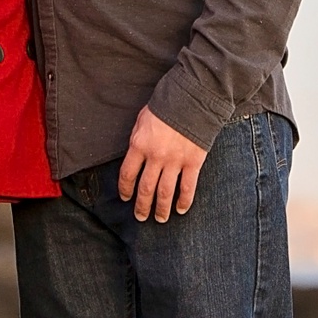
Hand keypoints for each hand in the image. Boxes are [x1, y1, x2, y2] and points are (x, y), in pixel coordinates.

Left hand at [117, 108, 207, 223]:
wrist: (192, 98)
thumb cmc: (166, 106)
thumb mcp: (142, 120)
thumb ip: (138, 141)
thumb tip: (137, 158)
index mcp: (139, 145)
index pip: (127, 174)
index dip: (125, 190)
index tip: (126, 198)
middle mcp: (155, 157)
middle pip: (145, 188)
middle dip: (142, 205)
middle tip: (140, 216)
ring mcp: (175, 161)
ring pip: (165, 192)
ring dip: (161, 208)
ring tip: (160, 219)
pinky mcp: (193, 162)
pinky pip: (187, 187)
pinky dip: (184, 201)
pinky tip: (181, 209)